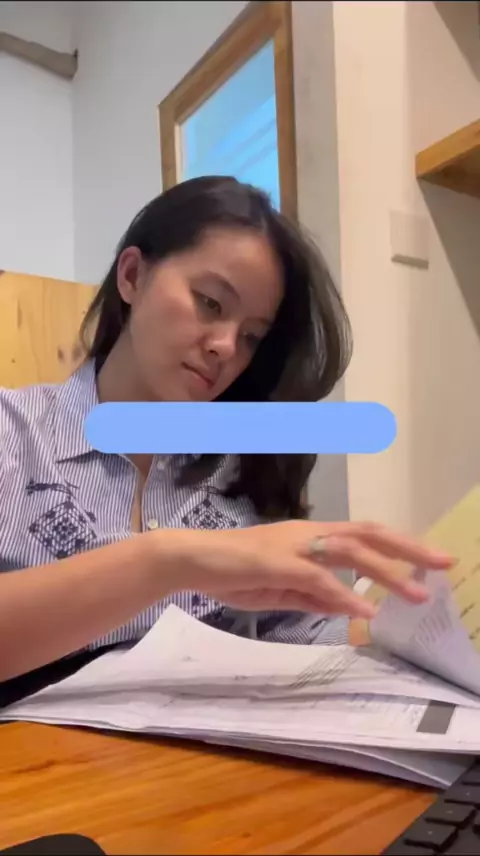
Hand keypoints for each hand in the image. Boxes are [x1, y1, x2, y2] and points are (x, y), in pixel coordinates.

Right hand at [174, 519, 452, 618]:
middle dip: (409, 548)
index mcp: (311, 538)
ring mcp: (294, 545)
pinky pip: (317, 577)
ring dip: (387, 572)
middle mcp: (309, 534)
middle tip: (445, 563)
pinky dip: (344, 593)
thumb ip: (315, 595)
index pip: (364, 535)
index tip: (429, 561)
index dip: (399, 545)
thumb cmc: (232, 571)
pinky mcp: (276, 562)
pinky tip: (365, 608)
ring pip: (350, 551)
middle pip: (368, 533)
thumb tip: (351, 605)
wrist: (190, 560)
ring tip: (417, 593)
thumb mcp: (281, 589)